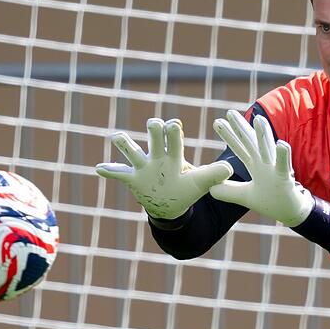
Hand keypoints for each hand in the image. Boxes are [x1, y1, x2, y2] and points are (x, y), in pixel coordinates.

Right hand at [96, 118, 232, 219]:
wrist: (171, 204)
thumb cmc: (186, 188)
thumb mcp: (201, 182)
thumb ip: (214, 175)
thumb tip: (231, 170)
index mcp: (174, 155)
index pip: (174, 137)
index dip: (174, 130)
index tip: (175, 125)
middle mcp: (157, 157)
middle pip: (154, 137)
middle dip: (154, 129)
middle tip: (155, 124)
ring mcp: (143, 167)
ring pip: (132, 151)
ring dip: (125, 144)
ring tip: (118, 137)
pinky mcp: (132, 179)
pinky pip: (118, 172)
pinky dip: (109, 170)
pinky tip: (98, 168)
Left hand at [209, 110, 313, 226]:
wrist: (291, 212)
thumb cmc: (271, 201)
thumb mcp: (245, 197)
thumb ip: (229, 191)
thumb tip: (210, 189)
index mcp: (256, 166)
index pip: (240, 148)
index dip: (229, 135)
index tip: (217, 122)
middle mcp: (265, 163)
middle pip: (251, 142)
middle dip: (240, 127)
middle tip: (229, 112)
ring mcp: (275, 169)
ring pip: (268, 149)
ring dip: (263, 134)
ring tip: (258, 118)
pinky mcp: (285, 178)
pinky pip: (284, 166)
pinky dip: (283, 155)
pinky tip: (281, 144)